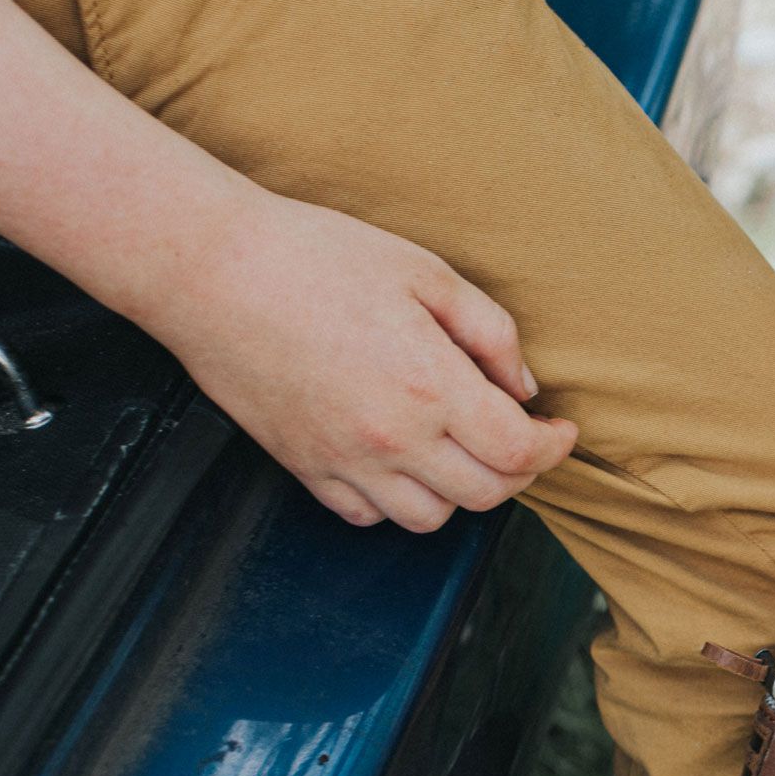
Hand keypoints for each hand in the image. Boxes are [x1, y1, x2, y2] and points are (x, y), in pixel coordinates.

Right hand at [153, 186, 578, 529]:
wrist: (215, 272)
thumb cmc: (315, 256)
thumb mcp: (424, 272)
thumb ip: (488, 332)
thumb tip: (524, 386)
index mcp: (431, 388)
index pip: (519, 452)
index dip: (553, 446)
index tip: (559, 429)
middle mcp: (393, 440)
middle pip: (485, 495)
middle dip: (517, 472)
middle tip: (520, 440)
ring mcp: (345, 462)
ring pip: (428, 518)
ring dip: (457, 492)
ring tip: (458, 451)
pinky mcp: (305, 468)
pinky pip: (367, 515)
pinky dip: (396, 500)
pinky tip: (399, 460)